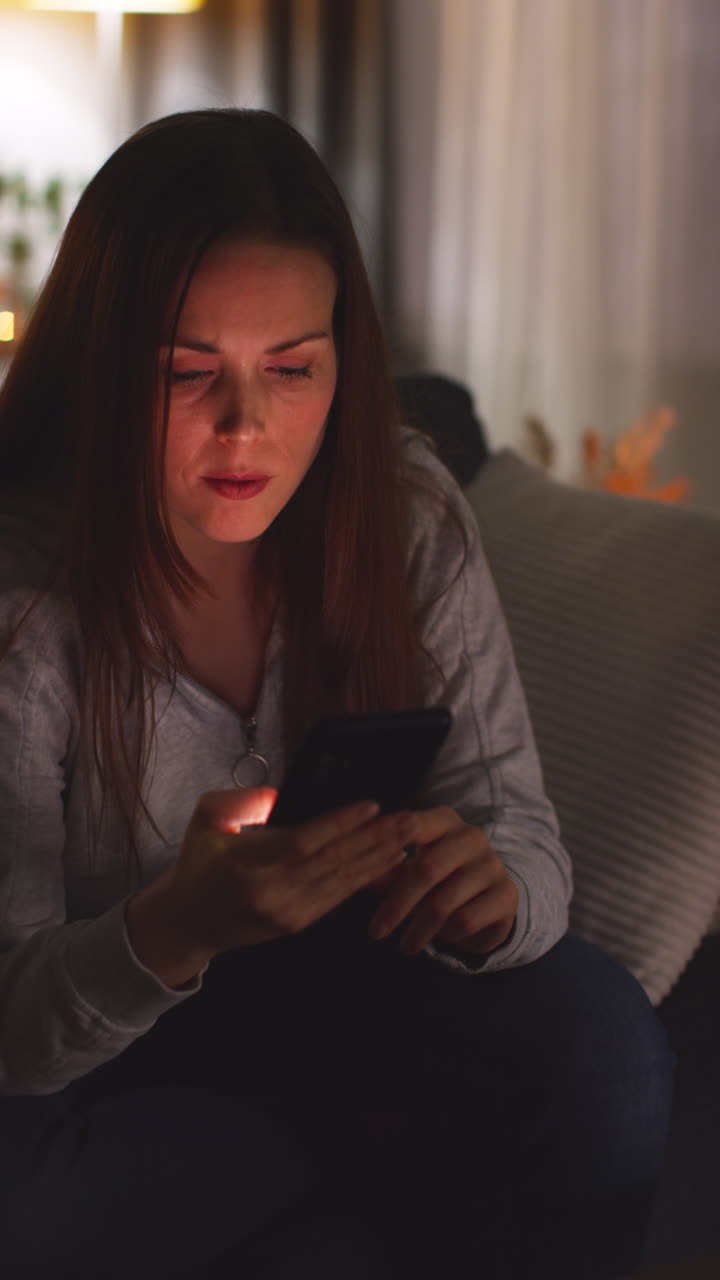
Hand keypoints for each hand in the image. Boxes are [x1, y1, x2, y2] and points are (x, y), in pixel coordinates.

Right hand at [148, 787, 417, 957]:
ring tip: (409, 837)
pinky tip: (388, 862)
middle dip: (375, 839)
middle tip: (409, 818)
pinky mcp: (296, 925)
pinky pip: (337, 898)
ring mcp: (285, 913)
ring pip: (341, 882)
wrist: (188, 921)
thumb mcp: (206, 819)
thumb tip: (279, 795)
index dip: (340, 824)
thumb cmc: (198, 862)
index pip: (303, 842)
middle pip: (332, 862)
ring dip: (379, 858)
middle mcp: (269, 892)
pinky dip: (366, 878)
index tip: (371, 805)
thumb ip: (241, 802)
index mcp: (244, 864)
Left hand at [367, 806, 517, 956]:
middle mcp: (471, 836)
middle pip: (426, 869)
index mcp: (443, 820)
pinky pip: (465, 921)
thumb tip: (356, 873)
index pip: (412, 825)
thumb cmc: (439, 879)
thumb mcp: (412, 868)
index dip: (386, 846)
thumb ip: (387, 869)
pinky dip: (447, 935)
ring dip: (418, 930)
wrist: (489, 898)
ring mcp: (492, 864)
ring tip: (405, 946)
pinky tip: (441, 938)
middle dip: (397, 905)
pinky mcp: (506, 894)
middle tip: (376, 933)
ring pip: (444, 902)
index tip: (359, 869)